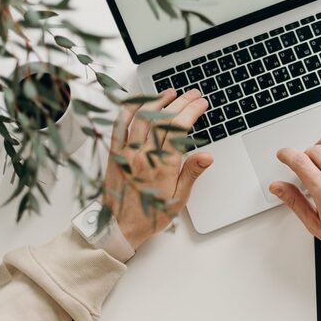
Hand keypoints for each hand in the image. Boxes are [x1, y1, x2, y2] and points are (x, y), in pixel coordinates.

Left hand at [102, 88, 212, 249]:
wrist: (119, 227)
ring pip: (142, 117)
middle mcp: (144, 156)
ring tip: (171, 93)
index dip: (192, 111)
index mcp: (162, 166)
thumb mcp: (178, 199)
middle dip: (181, 102)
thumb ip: (191, 174)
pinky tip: (140, 101)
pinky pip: (119, 125)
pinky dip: (129, 109)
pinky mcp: (114, 153)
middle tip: (193, 94)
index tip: (201, 104)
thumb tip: (207, 156)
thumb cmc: (150, 215)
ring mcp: (126, 152)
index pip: (180, 129)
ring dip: (158, 101)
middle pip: (164, 119)